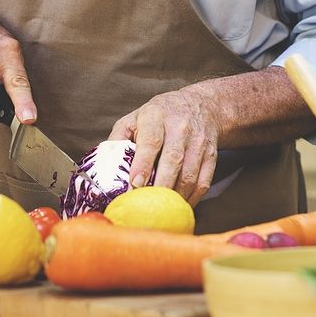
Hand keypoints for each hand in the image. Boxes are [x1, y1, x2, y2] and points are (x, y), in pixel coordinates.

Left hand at [109, 88, 219, 205]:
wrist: (201, 105)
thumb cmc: (160, 116)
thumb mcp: (134, 118)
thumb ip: (118, 140)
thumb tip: (104, 170)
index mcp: (156, 116)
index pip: (151, 141)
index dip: (143, 164)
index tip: (135, 185)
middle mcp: (180, 127)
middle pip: (173, 160)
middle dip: (160, 186)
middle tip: (147, 205)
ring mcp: (199, 142)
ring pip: (189, 175)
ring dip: (175, 197)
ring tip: (161, 211)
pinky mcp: (211, 156)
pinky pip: (203, 182)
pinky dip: (191, 199)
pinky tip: (178, 207)